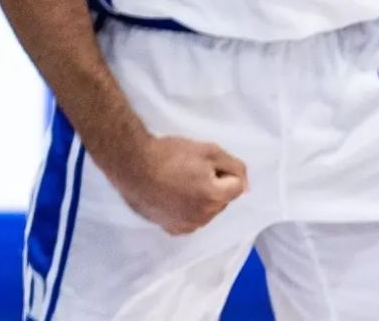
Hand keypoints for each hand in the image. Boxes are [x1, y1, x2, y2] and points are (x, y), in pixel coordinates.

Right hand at [103, 135, 247, 235]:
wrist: (132, 165)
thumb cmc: (170, 155)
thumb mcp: (209, 150)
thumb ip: (235, 167)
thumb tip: (246, 187)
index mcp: (214, 198)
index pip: (237, 186)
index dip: (223, 171)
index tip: (203, 164)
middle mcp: (203, 218)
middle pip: (222, 200)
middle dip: (214, 185)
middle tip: (190, 171)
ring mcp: (186, 226)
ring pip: (207, 210)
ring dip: (201, 198)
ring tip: (178, 182)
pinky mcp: (170, 229)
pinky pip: (191, 219)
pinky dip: (187, 208)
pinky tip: (171, 195)